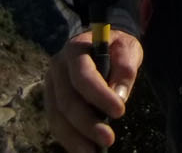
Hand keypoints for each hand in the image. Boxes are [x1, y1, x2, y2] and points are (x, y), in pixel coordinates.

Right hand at [44, 29, 143, 151]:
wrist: (101, 42)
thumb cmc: (117, 46)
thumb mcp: (128, 48)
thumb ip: (126, 68)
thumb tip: (119, 97)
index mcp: (75, 49)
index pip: (84, 76)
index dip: (100, 96)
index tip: (120, 112)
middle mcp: (57, 68)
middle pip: (67, 101)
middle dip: (87, 124)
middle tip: (108, 140)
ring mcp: (51, 85)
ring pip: (57, 116)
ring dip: (74, 138)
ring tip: (92, 152)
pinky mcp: (51, 100)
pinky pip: (56, 122)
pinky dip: (68, 138)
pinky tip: (83, 149)